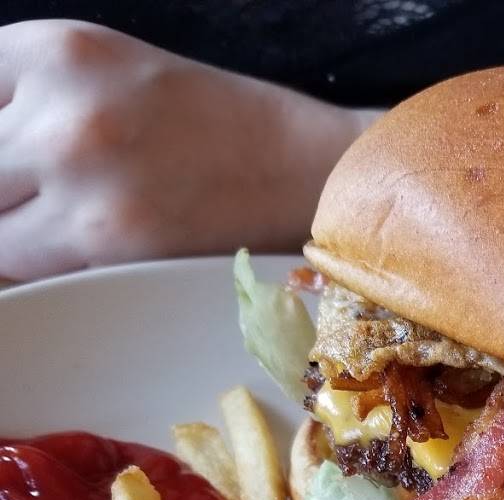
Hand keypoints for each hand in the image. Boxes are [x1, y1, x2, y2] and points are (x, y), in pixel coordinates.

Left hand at [0, 20, 374, 280]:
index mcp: (55, 48)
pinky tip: (73, 266)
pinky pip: (20, 270)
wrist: (303, 171)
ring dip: (16, 240)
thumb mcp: (108, 80)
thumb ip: (31, 107)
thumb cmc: (214, 132)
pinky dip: (33, 276)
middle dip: (6, 199)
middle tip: (47, 213)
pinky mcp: (105, 239)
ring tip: (67, 239)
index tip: (16, 179)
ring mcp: (81, 172)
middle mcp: (60, 103)